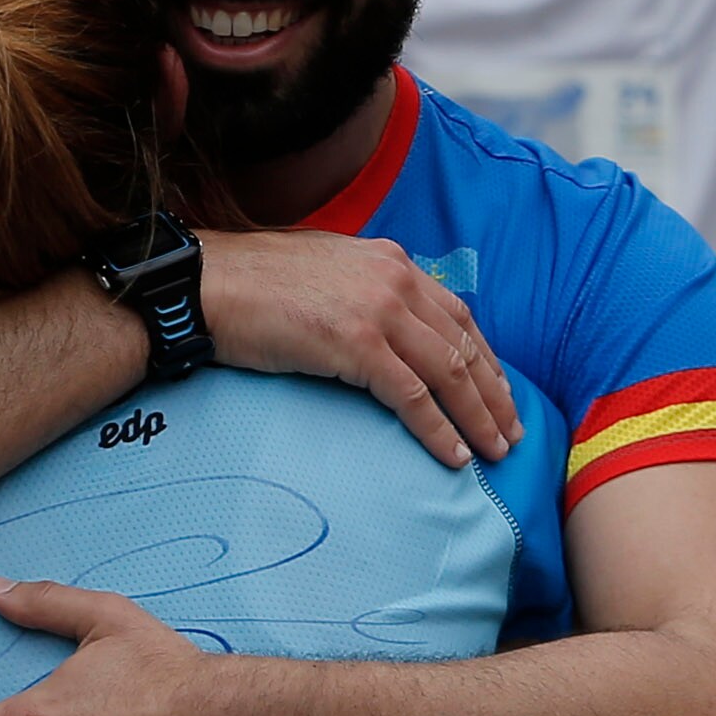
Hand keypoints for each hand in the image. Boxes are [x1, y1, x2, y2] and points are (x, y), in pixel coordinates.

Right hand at [203, 227, 520, 465]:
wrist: (204, 283)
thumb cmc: (248, 283)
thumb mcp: (321, 272)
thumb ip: (360, 290)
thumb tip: (381, 328)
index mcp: (388, 259)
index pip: (456, 315)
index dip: (485, 359)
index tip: (498, 393)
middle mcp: (394, 279)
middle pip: (464, 346)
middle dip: (494, 394)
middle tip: (511, 433)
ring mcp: (378, 310)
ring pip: (450, 373)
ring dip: (479, 418)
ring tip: (495, 451)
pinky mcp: (357, 344)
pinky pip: (414, 397)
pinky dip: (440, 430)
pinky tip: (454, 455)